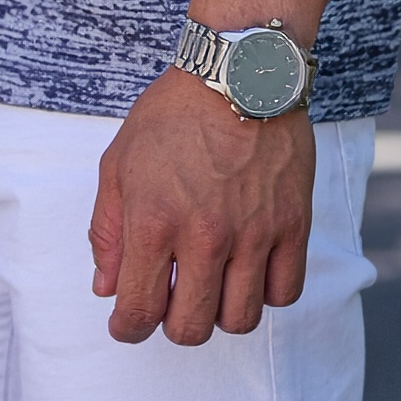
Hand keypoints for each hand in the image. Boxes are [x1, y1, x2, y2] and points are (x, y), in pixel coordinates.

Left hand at [88, 65, 313, 343]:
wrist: (240, 71)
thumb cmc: (173, 114)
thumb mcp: (118, 162)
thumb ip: (108, 230)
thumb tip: (106, 289)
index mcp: (154, 221)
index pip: (139, 310)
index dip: (128, 329)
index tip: (128, 325)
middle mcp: (204, 235)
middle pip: (191, 328)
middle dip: (173, 325)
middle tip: (171, 302)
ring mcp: (253, 233)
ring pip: (240, 320)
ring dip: (220, 313)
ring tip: (212, 286)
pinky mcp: (293, 224)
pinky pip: (285, 293)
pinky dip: (266, 294)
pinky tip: (250, 271)